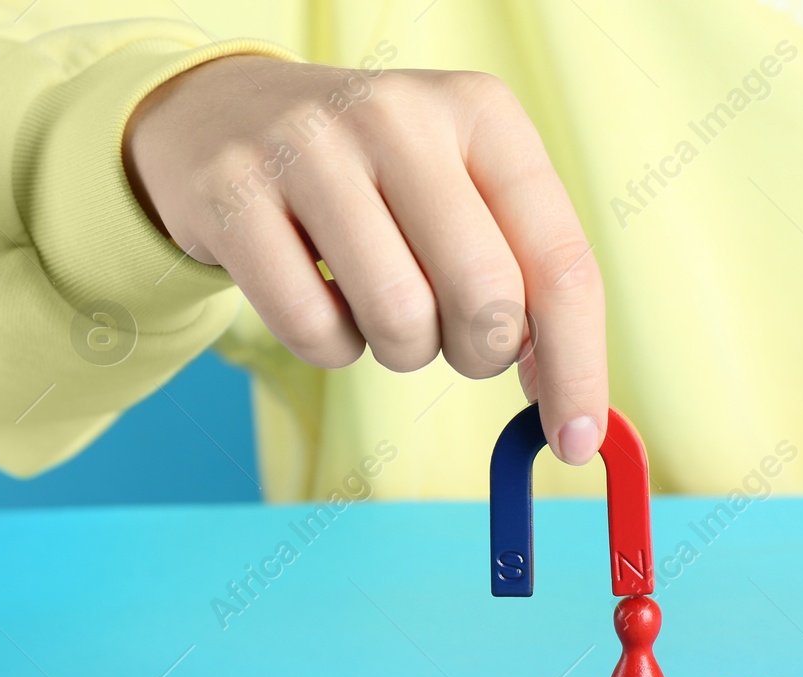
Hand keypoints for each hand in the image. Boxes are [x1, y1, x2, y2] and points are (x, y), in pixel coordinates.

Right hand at [125, 55, 605, 463]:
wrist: (224, 117)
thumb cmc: (378, 179)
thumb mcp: (467, 193)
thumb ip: (531, 281)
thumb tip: (569, 407)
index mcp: (482, 111)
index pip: (561, 263)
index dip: (577, 366)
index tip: (576, 439)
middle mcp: (400, 115)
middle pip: (487, 299)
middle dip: (480, 353)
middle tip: (454, 338)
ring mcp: (308, 148)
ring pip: (401, 321)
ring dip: (402, 349)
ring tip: (381, 301)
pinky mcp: (232, 194)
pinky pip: (314, 332)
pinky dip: (329, 346)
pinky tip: (321, 292)